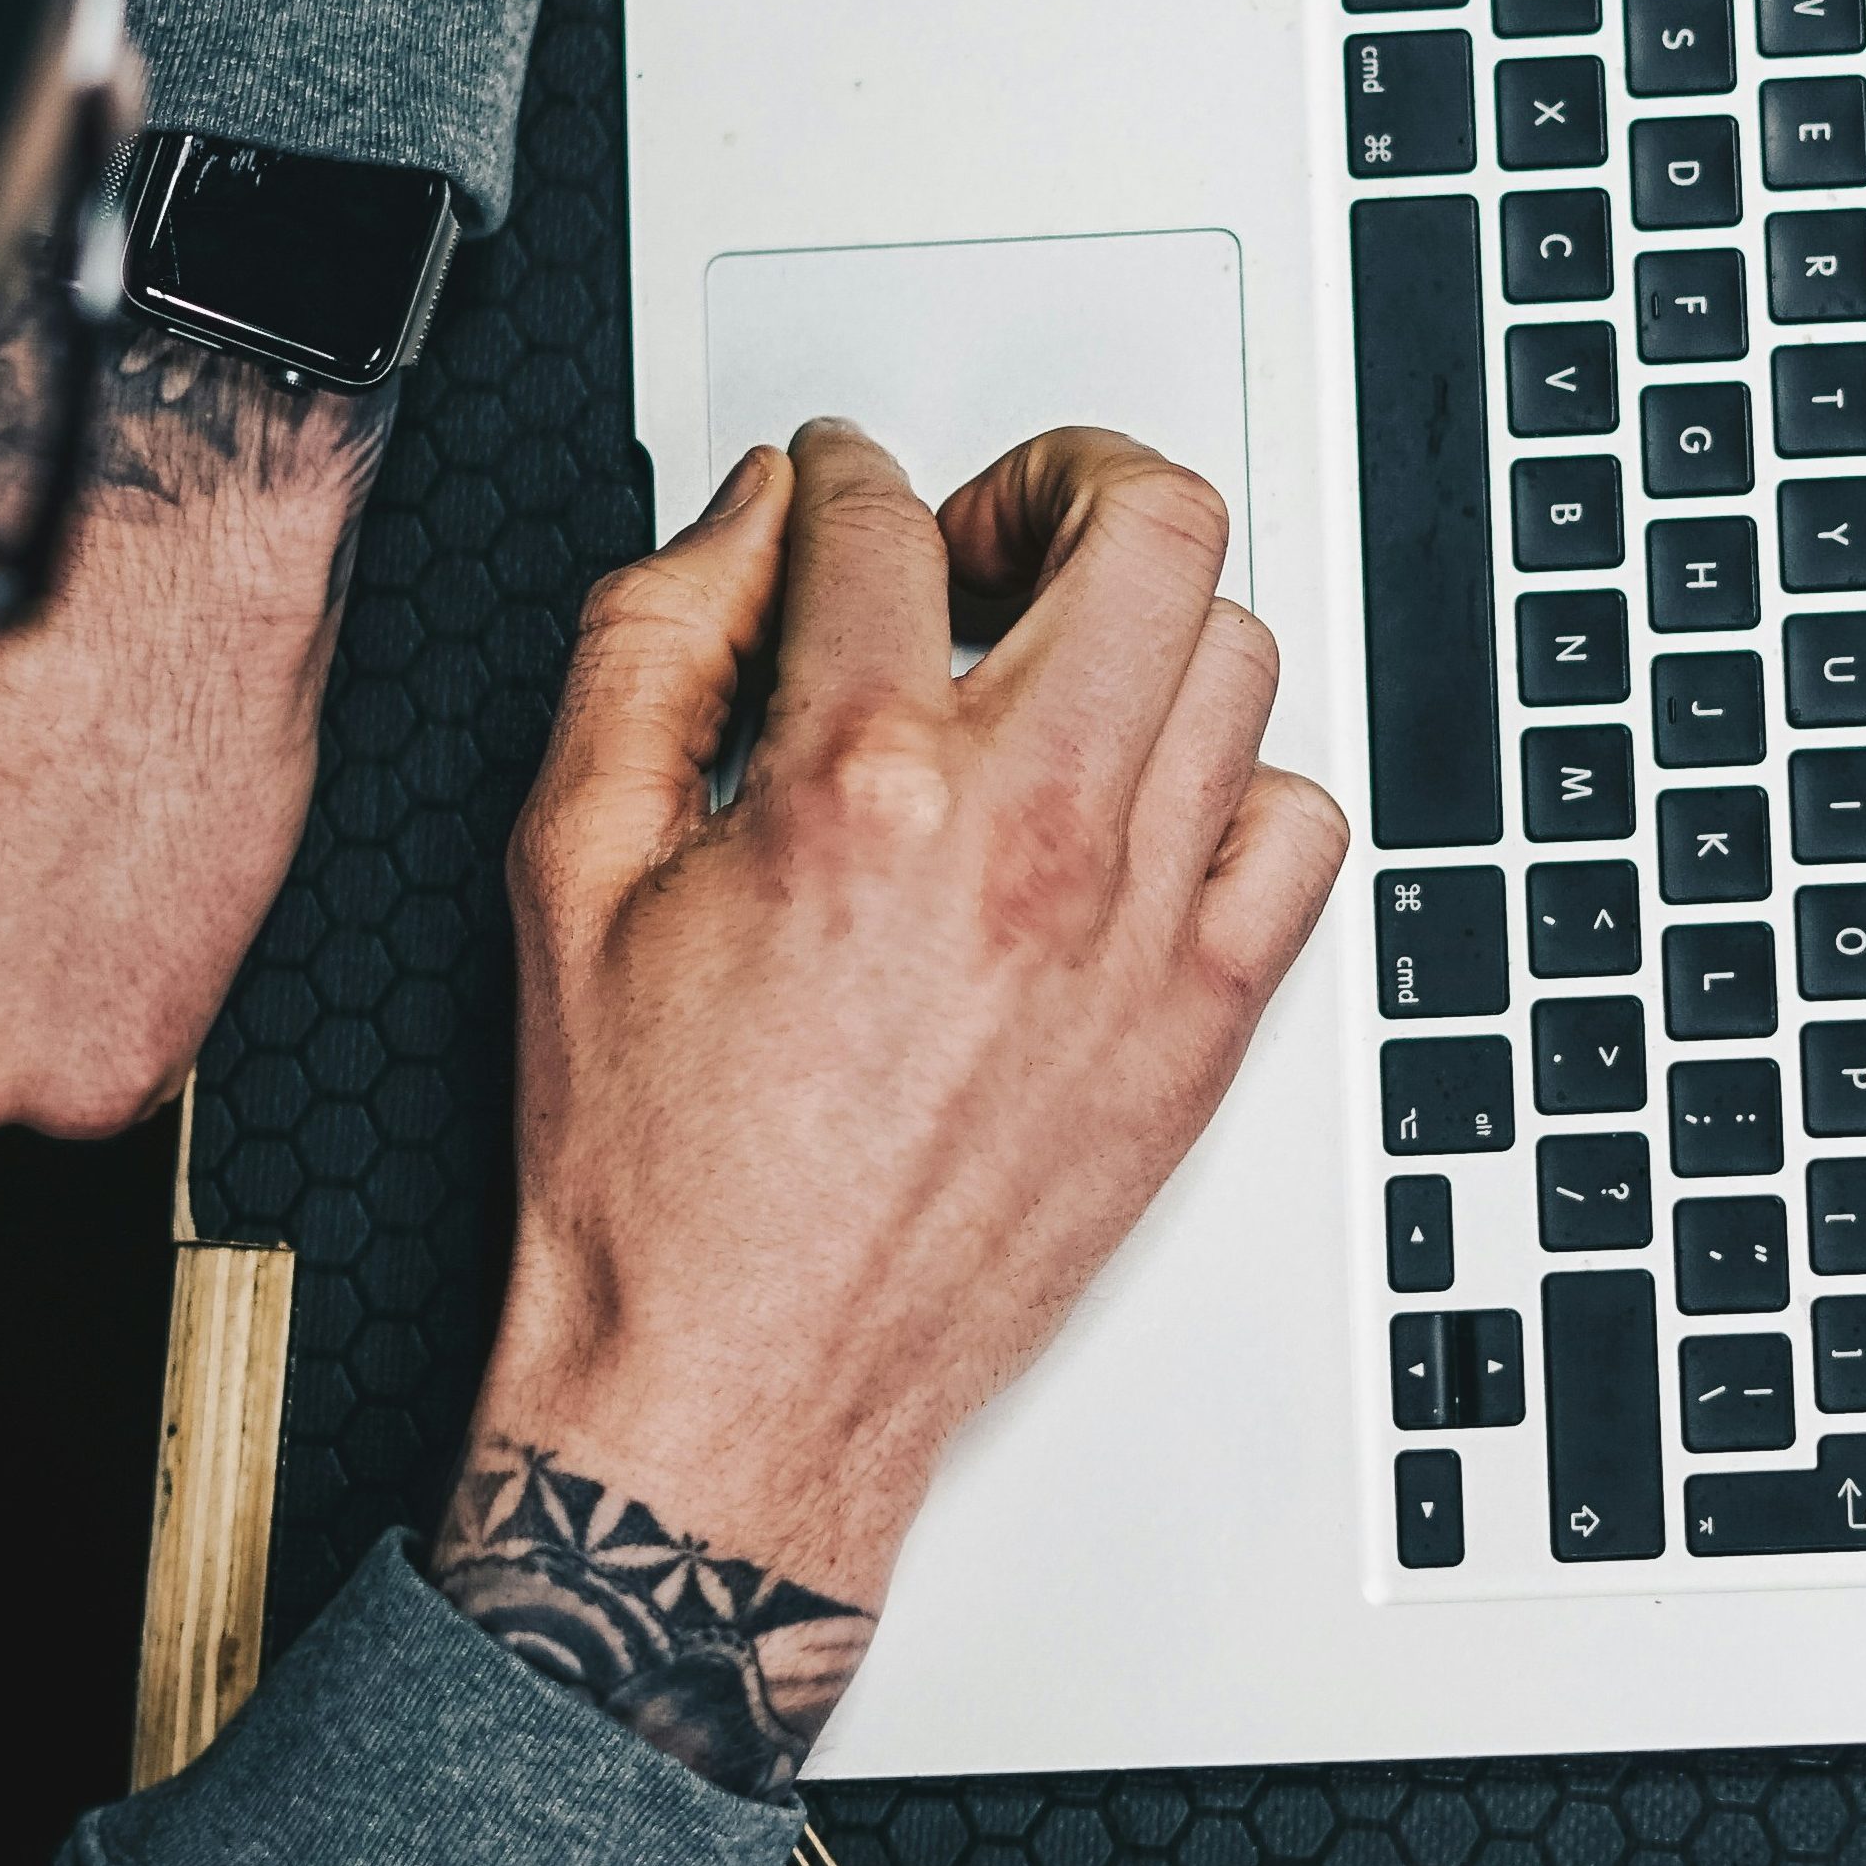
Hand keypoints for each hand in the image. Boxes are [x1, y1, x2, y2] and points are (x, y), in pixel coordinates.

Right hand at [427, 422, 1343, 1794]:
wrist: (734, 1394)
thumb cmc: (650, 1172)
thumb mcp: (567, 867)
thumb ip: (650, 646)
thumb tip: (748, 517)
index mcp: (858, 785)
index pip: (888, 515)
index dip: (844, 471)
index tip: (836, 491)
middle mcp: (1031, 840)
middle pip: (1147, 524)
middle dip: (1059, 481)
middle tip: (988, 539)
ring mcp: (1141, 933)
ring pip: (1238, 657)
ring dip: (1143, 627)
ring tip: (1055, 674)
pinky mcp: (1203, 1027)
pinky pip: (1299, 828)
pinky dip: (1234, 787)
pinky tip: (1139, 813)